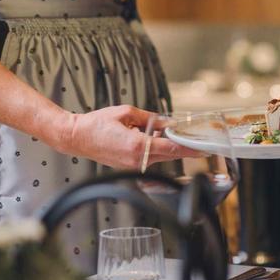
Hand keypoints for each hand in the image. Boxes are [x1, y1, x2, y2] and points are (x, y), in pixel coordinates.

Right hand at [56, 105, 198, 169]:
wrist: (76, 138)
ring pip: (160, 157)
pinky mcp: (129, 166)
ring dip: (170, 147)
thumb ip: (150, 118)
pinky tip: (158, 138)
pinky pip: (150, 158)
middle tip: (202, 145)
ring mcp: (133, 165)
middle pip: (169, 155)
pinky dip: (158, 149)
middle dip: (185, 149)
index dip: (189, 148)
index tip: (203, 148)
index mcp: (137, 146)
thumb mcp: (126, 113)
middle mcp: (137, 159)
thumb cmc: (96, 124)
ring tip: (179, 137)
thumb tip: (167, 122)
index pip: (171, 148)